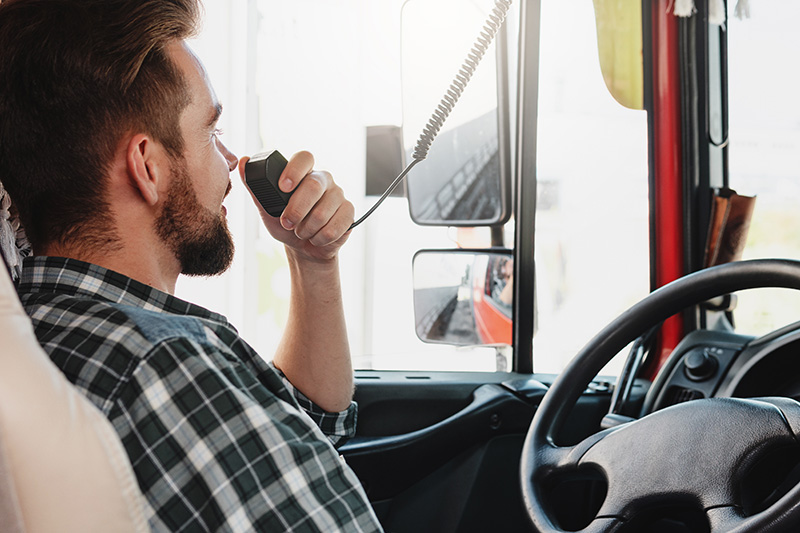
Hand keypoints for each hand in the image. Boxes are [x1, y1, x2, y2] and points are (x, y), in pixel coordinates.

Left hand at [239, 151, 353, 262]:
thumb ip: (255, 186)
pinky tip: (317, 237)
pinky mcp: (349, 213)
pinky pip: (336, 226)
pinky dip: (321, 238)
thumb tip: (243, 161)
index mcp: (304, 172)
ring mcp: (338, 195)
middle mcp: (323, 179)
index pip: (304, 157)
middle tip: (286, 223)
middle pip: (314, 185)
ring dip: (307, 229)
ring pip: (323, 211)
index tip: (283, 187)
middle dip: (296, 209)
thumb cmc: (284, 223)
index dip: (294, 170)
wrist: (303, 248)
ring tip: (302, 232)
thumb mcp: (265, 207)